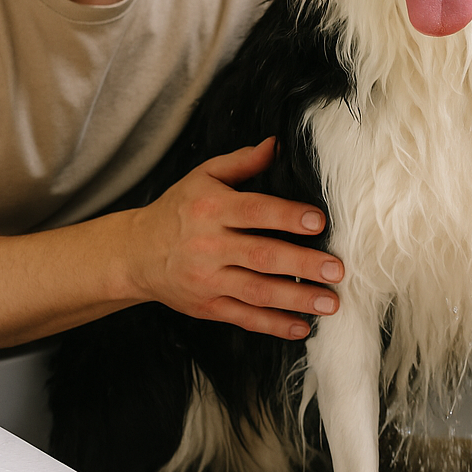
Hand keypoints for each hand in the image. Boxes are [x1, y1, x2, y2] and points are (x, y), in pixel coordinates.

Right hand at [125, 137, 343, 339]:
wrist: (134, 253)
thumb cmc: (178, 208)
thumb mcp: (205, 176)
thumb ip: (243, 161)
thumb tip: (278, 144)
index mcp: (212, 210)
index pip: (254, 212)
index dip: (287, 216)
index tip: (318, 222)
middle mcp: (210, 247)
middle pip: (262, 256)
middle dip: (303, 265)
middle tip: (337, 270)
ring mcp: (208, 280)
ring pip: (257, 292)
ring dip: (297, 300)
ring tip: (330, 303)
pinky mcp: (207, 306)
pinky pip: (243, 318)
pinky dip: (273, 325)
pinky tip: (301, 328)